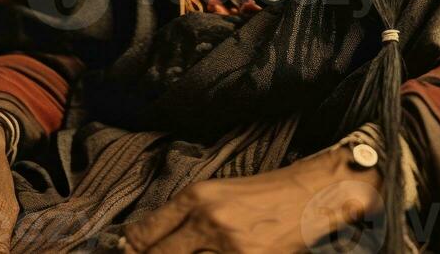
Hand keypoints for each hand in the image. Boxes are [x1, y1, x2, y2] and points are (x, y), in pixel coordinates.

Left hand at [119, 145, 383, 252]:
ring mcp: (228, 246)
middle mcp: (208, 220)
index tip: (128, 251)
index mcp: (198, 197)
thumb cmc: (266, 192)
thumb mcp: (221, 194)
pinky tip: (214, 252)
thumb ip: (186, 216)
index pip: (147, 233)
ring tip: (188, 251)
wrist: (311, 193)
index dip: (133, 249)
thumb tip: (146, 242)